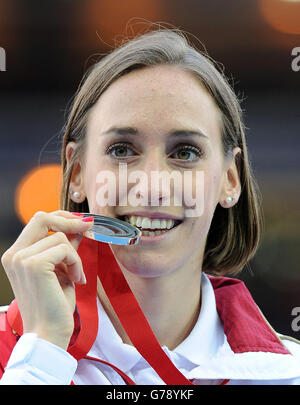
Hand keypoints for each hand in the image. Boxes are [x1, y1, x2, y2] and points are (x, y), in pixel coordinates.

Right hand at [1, 210, 93, 349]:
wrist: (48, 332)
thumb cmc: (54, 304)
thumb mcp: (60, 269)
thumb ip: (64, 248)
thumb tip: (78, 228)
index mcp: (16, 255)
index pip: (37, 222)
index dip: (61, 218)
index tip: (80, 222)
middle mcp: (14, 254)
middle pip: (42, 218)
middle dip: (68, 220)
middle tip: (87, 227)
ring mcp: (21, 258)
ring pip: (59, 237)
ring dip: (75, 256)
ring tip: (76, 276)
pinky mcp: (34, 264)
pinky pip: (65, 249)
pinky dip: (76, 263)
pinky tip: (76, 279)